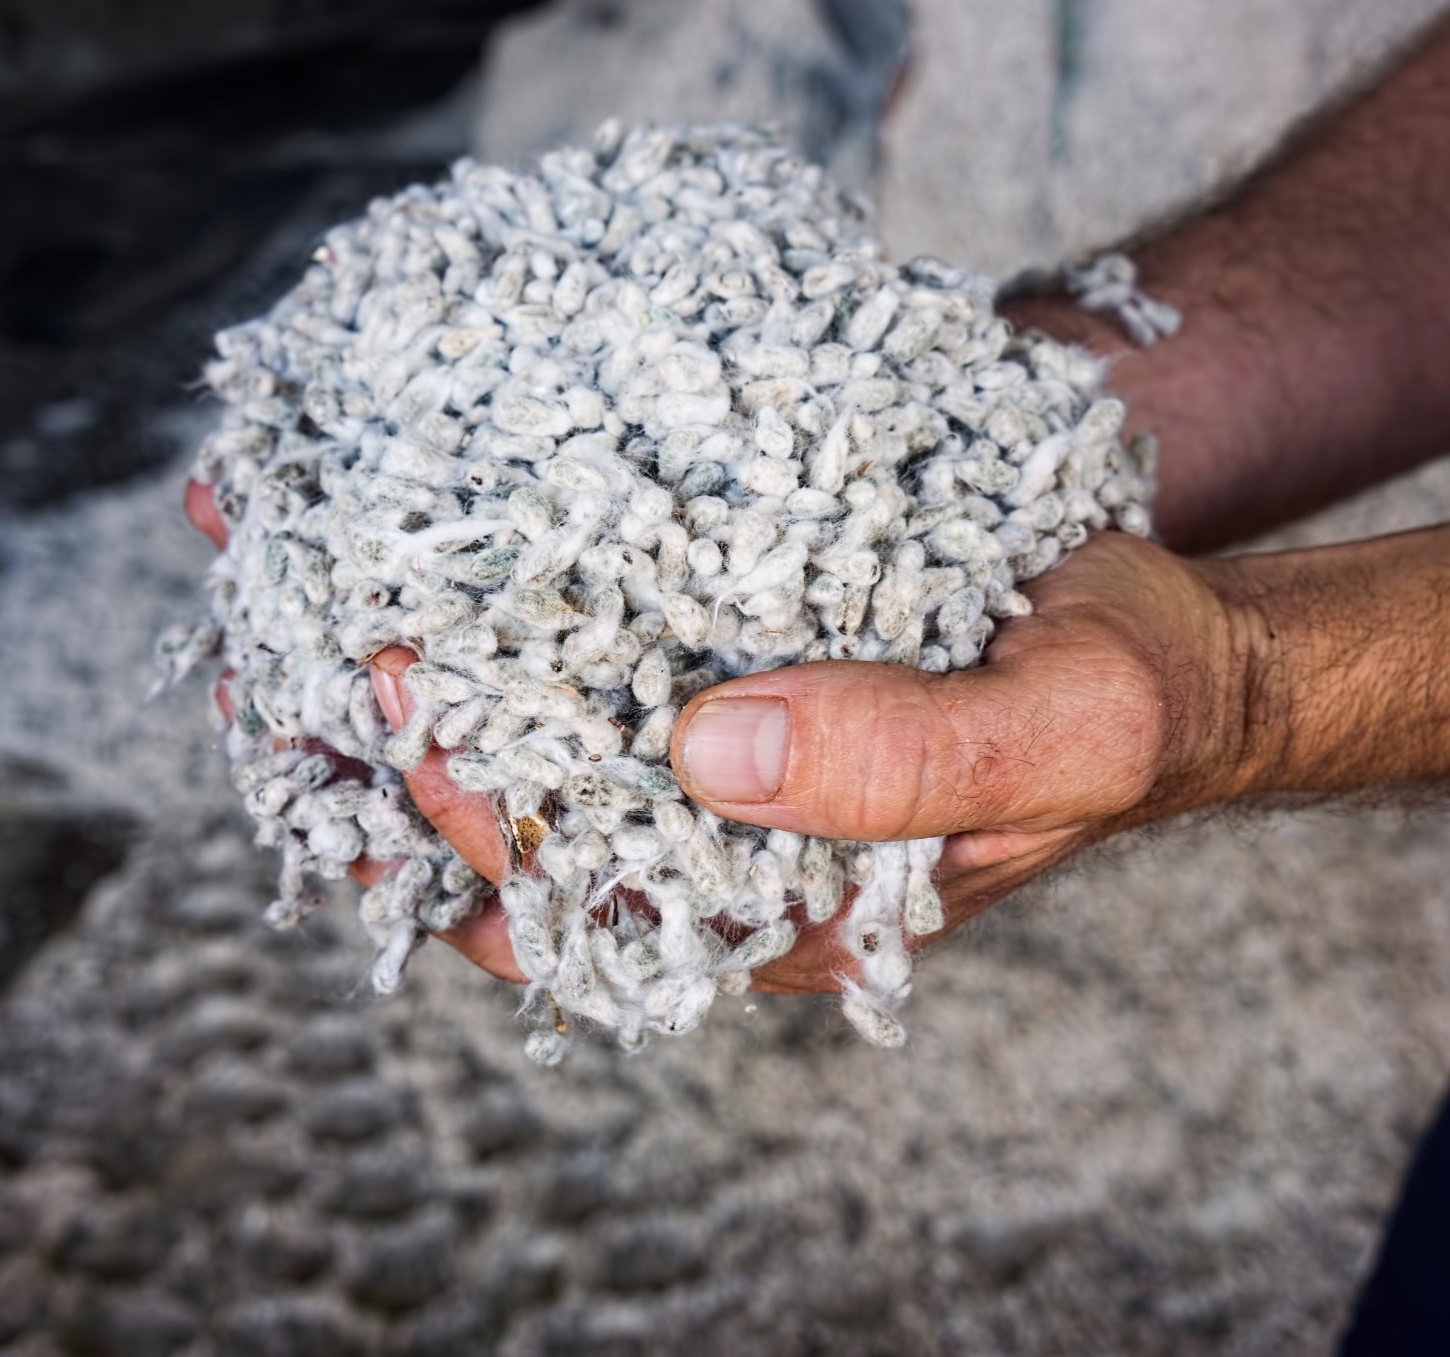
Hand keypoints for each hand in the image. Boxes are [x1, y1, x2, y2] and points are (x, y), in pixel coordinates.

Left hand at [188, 478, 1250, 994]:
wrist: (1162, 634)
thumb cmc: (1128, 693)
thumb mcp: (1061, 728)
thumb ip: (904, 759)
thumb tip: (706, 750)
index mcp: (790, 913)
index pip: (588, 899)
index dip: (476, 821)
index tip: (403, 705)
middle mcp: (723, 851)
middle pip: (516, 825)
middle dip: (391, 741)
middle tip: (295, 623)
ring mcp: (710, 760)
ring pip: (522, 739)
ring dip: (405, 671)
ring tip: (287, 566)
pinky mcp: (715, 669)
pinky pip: (574, 651)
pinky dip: (487, 599)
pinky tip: (408, 536)